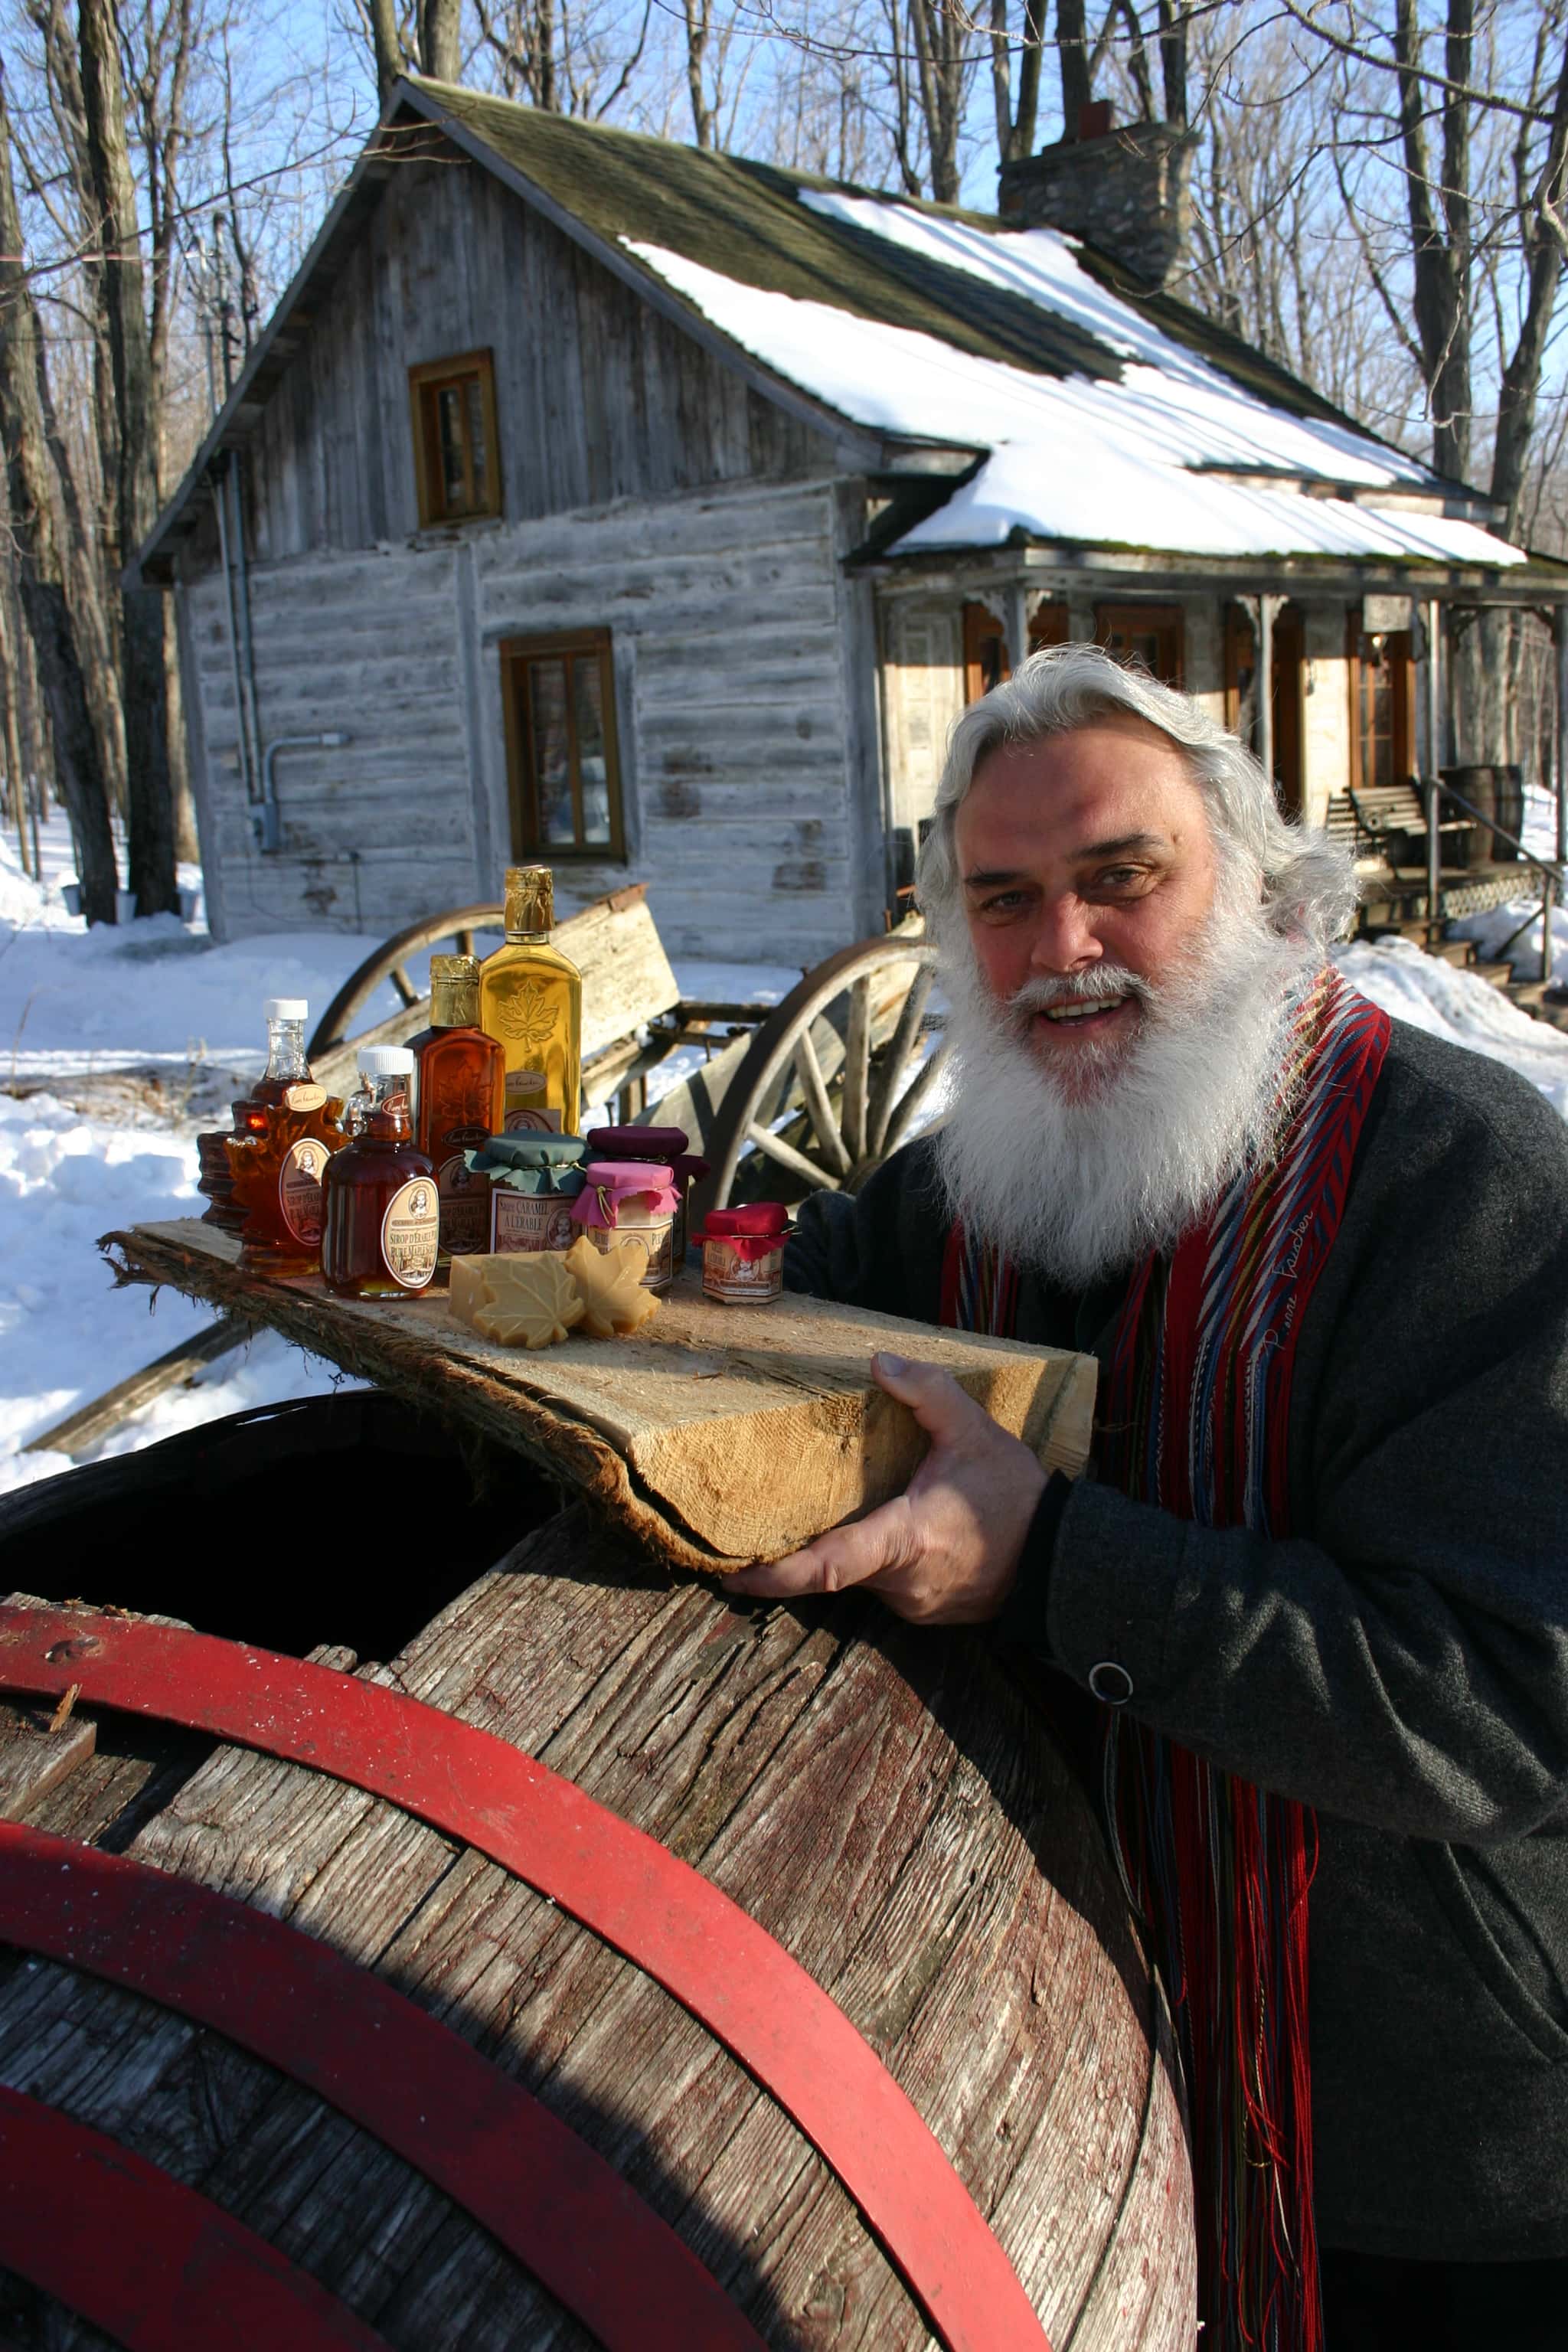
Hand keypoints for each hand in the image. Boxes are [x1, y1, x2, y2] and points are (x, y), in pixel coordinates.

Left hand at [724, 1351, 1047, 1624]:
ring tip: (836, 1511)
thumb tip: (879, 1361)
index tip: (734, 1573)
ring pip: (860, 1575)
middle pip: (833, 1568)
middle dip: (801, 1548)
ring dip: (847, 1548)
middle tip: (764, 1521)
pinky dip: (877, 1560)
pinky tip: (884, 1527)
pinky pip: (885, 1584)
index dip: (776, 1575)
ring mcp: (912, 1604)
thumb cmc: (1016, 1497)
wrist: (1062, 1557)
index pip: (828, 1566)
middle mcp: (901, 1583)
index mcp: (904, 1539)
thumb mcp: (975, 1432)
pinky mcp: (925, 1611)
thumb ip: (928, 1393)